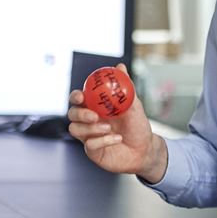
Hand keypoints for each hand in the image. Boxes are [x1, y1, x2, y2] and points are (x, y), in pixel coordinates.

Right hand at [67, 65, 165, 181]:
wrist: (145, 150)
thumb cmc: (137, 126)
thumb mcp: (134, 106)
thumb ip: (126, 87)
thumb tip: (120, 67)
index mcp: (96, 106)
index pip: (79, 98)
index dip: (76, 96)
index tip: (81, 96)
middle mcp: (89, 120)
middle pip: (71, 114)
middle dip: (80, 114)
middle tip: (94, 116)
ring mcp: (89, 135)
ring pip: (75, 129)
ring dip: (91, 128)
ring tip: (109, 128)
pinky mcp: (92, 150)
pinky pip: (89, 144)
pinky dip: (103, 141)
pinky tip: (116, 139)